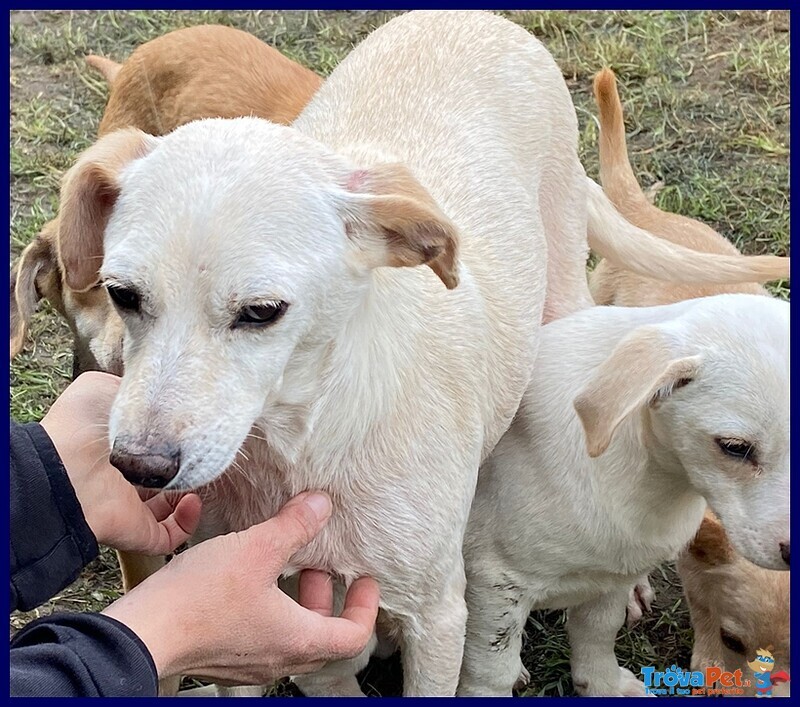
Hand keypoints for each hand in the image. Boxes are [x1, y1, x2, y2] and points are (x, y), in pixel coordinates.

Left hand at [40, 371, 200, 553]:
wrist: (68, 467)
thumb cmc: (80, 426)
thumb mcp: (102, 387)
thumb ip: (129, 388)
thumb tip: (154, 396)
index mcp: (116, 450)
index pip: (148, 450)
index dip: (170, 443)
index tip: (190, 434)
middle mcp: (123, 481)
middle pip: (160, 481)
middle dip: (184, 471)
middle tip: (200, 457)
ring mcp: (131, 510)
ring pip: (168, 510)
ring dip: (188, 497)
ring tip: (199, 478)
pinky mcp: (139, 532)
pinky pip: (171, 536)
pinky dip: (187, 521)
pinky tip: (192, 500)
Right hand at [103, 492, 379, 684]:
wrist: (142, 633)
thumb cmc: (200, 598)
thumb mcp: (256, 549)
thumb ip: (293, 526)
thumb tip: (322, 504)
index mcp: (296, 639)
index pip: (353, 637)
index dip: (366, 607)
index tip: (365, 580)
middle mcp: (278, 658)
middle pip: (323, 636)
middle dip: (327, 597)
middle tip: (320, 565)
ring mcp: (250, 662)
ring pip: (292, 636)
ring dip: (297, 602)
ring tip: (283, 563)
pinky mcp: (225, 656)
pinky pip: (263, 636)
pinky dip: (271, 609)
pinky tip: (250, 578)